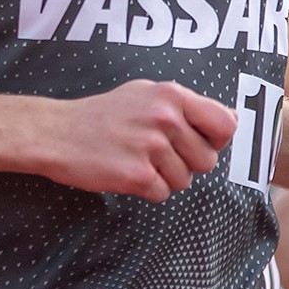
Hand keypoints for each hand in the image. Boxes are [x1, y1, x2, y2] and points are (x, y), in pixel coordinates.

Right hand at [42, 80, 236, 201]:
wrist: (57, 132)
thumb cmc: (103, 114)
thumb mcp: (146, 94)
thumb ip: (187, 105)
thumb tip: (231, 119)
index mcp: (171, 95)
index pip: (225, 124)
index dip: (216, 139)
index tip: (196, 141)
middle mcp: (165, 118)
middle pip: (207, 160)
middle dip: (186, 163)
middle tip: (156, 153)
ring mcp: (151, 147)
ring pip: (185, 180)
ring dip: (165, 177)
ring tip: (137, 159)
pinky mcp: (137, 175)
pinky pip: (163, 194)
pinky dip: (147, 189)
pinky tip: (126, 171)